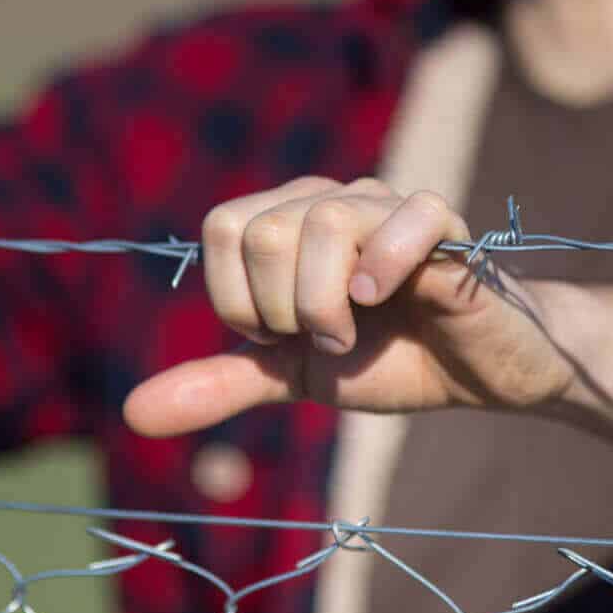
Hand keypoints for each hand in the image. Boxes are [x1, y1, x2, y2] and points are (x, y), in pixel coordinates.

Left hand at [122, 177, 579, 436]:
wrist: (479, 373)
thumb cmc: (390, 359)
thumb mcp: (295, 374)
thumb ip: (222, 382)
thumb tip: (132, 413)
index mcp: (293, 221)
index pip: (223, 227)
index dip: (236, 298)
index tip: (278, 335)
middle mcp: (337, 199)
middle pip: (264, 229)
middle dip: (280, 309)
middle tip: (322, 339)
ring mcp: (393, 207)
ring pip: (325, 219)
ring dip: (325, 302)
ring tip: (352, 333)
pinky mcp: (450, 228)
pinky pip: (410, 215)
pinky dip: (386, 265)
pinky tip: (384, 300)